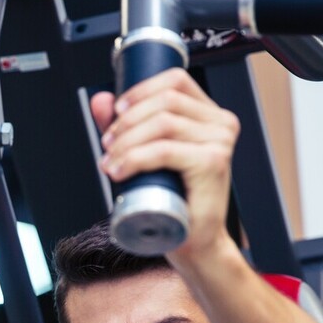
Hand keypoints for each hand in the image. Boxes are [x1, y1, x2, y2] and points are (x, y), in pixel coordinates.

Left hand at [91, 68, 239, 260]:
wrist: (195, 242)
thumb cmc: (175, 202)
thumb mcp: (144, 156)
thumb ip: (125, 126)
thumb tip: (100, 99)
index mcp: (210, 116)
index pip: (176, 80)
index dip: (140, 90)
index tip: (116, 112)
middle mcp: (221, 124)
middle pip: (165, 101)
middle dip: (127, 120)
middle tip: (107, 145)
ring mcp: (220, 142)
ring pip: (162, 123)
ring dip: (127, 141)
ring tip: (111, 162)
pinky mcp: (212, 163)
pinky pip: (165, 150)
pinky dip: (135, 157)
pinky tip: (120, 171)